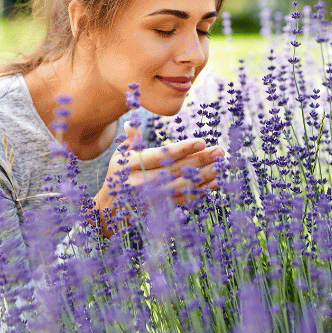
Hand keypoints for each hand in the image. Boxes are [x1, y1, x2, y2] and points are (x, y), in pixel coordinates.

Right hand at [93, 121, 223, 236]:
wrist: (110, 208)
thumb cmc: (121, 173)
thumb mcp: (121, 155)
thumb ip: (132, 139)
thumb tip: (132, 122)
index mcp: (131, 165)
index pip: (160, 155)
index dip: (182, 149)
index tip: (201, 142)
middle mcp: (140, 182)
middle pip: (175, 170)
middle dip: (200, 160)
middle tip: (220, 152)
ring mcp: (150, 199)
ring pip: (181, 186)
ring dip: (203, 177)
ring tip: (220, 167)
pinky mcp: (158, 210)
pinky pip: (182, 200)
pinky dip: (199, 193)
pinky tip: (213, 184)